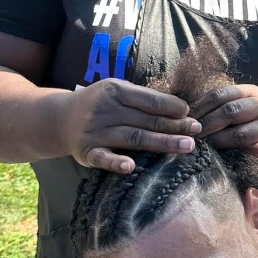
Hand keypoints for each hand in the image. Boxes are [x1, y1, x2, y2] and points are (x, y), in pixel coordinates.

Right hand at [62, 79, 202, 171]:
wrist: (59, 119)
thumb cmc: (99, 104)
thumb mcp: (116, 92)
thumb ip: (142, 99)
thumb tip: (181, 108)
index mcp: (115, 91)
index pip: (148, 100)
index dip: (171, 107)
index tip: (190, 115)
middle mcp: (105, 111)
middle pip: (145, 120)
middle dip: (174, 126)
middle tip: (198, 132)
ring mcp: (95, 132)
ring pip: (133, 138)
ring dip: (161, 143)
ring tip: (185, 147)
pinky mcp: (86, 152)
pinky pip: (103, 158)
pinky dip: (116, 163)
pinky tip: (131, 167)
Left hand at [191, 82, 257, 161]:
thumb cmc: (252, 123)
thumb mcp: (240, 107)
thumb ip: (220, 107)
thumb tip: (187, 115)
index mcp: (250, 91)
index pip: (220, 94)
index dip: (201, 107)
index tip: (186, 119)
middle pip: (229, 111)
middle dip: (207, 124)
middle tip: (192, 135)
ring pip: (239, 133)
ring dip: (217, 140)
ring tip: (203, 145)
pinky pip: (249, 150)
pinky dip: (232, 153)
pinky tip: (220, 155)